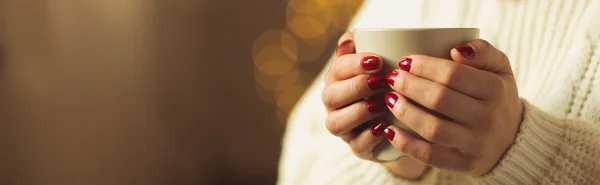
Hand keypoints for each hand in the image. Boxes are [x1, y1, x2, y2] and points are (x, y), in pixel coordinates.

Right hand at [322, 32, 427, 179]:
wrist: (408, 117)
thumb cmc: (390, 83)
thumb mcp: (381, 64)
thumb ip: (363, 47)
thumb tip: (348, 40)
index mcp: (337, 80)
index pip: (336, 70)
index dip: (354, 64)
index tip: (377, 60)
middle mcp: (335, 105)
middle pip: (330, 96)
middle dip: (355, 87)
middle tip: (381, 81)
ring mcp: (345, 129)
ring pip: (335, 123)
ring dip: (358, 112)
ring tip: (382, 104)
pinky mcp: (359, 148)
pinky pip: (356, 146)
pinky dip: (369, 137)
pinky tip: (385, 126)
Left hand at [382, 39, 523, 175]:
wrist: (512, 139)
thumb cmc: (497, 96)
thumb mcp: (500, 68)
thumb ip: (482, 51)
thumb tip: (456, 49)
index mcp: (495, 90)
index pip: (452, 74)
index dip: (424, 66)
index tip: (404, 61)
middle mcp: (488, 118)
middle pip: (438, 99)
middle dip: (409, 86)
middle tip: (392, 78)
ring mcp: (476, 144)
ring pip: (432, 128)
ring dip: (405, 112)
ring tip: (389, 99)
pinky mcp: (464, 164)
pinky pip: (429, 155)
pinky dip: (405, 143)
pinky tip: (390, 129)